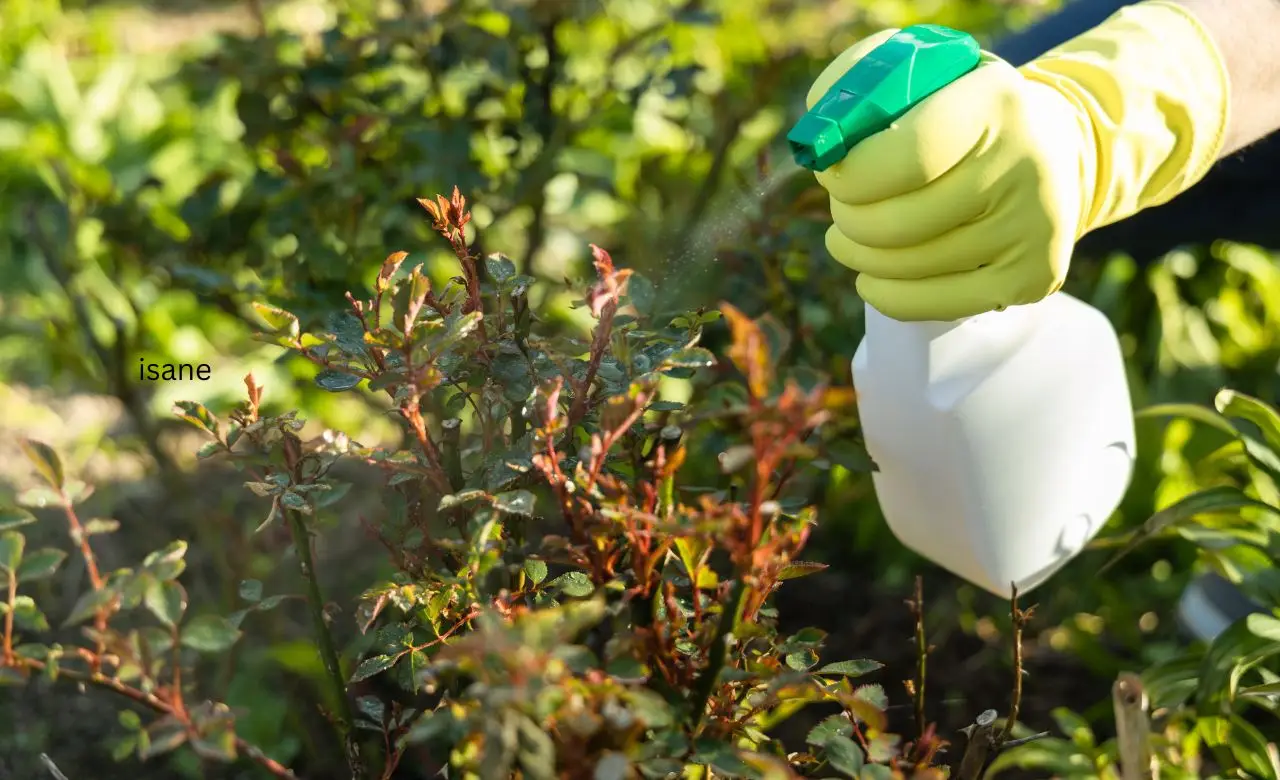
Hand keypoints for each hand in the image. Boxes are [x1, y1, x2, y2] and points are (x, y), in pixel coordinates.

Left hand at [809, 31, 1095, 321]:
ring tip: (847, 239)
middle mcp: (1024, 166)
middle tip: (841, 207)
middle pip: (897, 223)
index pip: (907, 156)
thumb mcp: (923, 75)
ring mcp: (1033, 229)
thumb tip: (817, 141)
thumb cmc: (961, 112)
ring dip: (858, 255)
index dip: (852, 175)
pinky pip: (929, 305)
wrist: (1052, 150)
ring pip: (906, 266)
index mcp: (993, 103)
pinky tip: (870, 275)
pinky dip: (884, 293)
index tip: (832, 173)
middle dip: (848, 218)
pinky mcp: (1032, 278)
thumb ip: (860, 88)